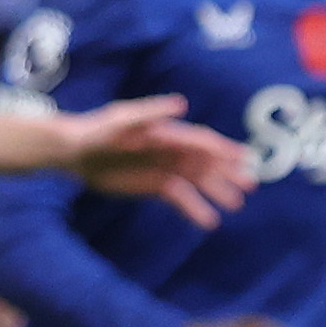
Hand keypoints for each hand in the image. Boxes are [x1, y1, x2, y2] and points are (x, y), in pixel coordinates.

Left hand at [62, 95, 249, 225]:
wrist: (75, 151)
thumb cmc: (97, 130)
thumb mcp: (122, 119)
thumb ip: (152, 111)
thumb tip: (183, 104)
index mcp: (169, 133)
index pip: (202, 142)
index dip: (224, 149)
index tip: (245, 159)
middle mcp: (173, 151)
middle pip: (206, 163)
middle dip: (228, 173)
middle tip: (250, 185)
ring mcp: (166, 169)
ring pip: (198, 182)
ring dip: (217, 192)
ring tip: (235, 205)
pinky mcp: (156, 186)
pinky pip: (181, 199)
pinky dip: (195, 209)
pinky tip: (209, 222)